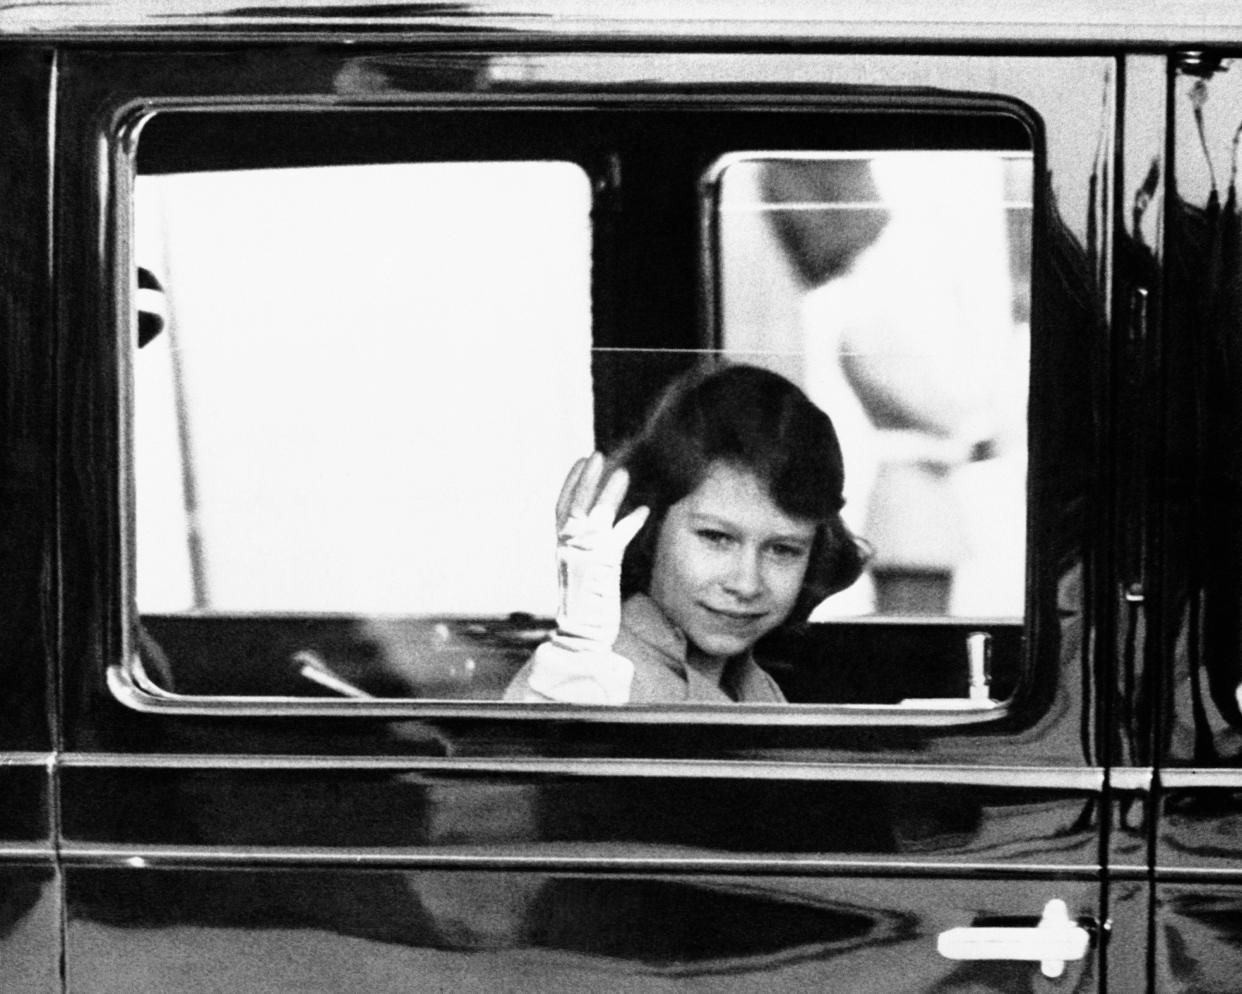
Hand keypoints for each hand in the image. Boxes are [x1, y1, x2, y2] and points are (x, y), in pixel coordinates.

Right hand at [553, 453, 648, 648]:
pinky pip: (616, 538)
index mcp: (562, 547)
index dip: (570, 482)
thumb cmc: (585, 607)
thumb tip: (622, 520)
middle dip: (584, 478)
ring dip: (607, 492)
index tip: (581, 461)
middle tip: (597, 454)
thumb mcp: (590, 569)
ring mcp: (582, 556)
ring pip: (593, 516)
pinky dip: (630, 523)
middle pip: (573, 504)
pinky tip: (645, 510)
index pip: (561, 507)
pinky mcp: (600, 568)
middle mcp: (568, 548)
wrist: (579, 637)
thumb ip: (600, 544)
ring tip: (622, 471)